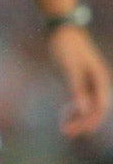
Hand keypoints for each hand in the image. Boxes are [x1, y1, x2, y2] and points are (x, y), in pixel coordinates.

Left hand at [48, 23, 111, 137]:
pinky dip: (76, 109)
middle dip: (82, 123)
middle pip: (96, 110)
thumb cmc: (67, 47)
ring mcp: (92, 82)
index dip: (88, 122)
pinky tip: (65, 115)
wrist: (63, 30)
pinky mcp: (83, 81)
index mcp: (101, 79)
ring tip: (64, 128)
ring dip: (79, 118)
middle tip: (65, 133)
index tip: (73, 131)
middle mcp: (100, 82)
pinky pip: (83, 100)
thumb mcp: (69, 68)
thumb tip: (84, 109)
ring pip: (90, 106)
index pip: (100, 108)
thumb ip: (77, 89)